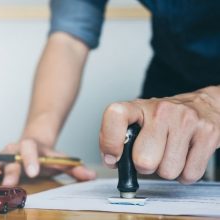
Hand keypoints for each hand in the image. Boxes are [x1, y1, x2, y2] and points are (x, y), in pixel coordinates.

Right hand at [0, 138, 95, 185]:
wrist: (33, 140)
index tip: (33, 172)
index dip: (31, 160)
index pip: (31, 150)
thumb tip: (91, 176)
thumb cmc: (45, 154)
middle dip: (11, 171)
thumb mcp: (60, 158)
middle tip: (9, 185)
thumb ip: (74, 167)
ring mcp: (3, 155)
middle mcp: (15, 149)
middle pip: (11, 157)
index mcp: (32, 146)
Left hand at [100, 86, 219, 183]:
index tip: (113, 157)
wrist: (202, 106)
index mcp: (139, 106)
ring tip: (169, 153)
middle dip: (145, 166)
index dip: (109, 141)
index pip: (115, 115)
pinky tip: (184, 156)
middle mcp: (162, 110)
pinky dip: (185, 173)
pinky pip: (189, 174)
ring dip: (166, 170)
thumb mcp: (138, 121)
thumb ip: (121, 139)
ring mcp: (186, 121)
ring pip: (167, 171)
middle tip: (151, 155)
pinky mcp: (207, 134)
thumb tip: (112, 161)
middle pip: (143, 160)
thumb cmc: (165, 118)